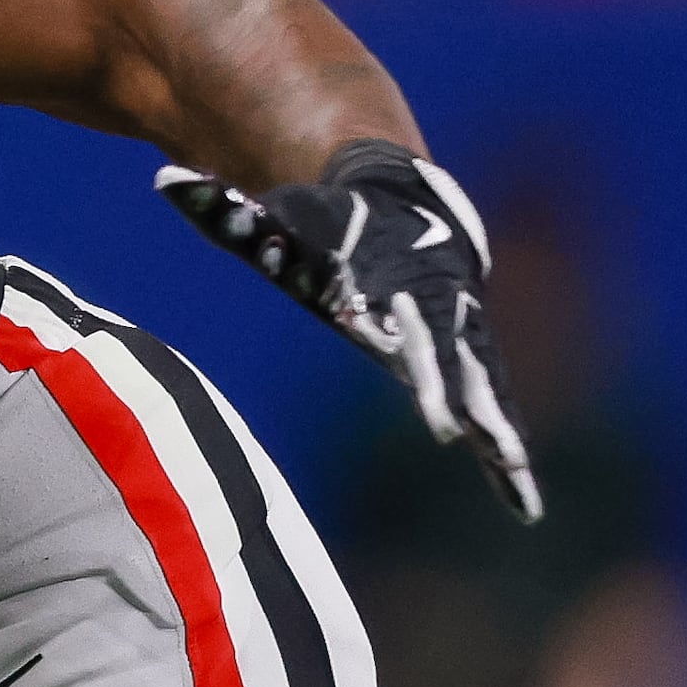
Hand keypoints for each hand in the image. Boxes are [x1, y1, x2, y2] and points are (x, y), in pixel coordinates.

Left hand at [158, 142, 539, 521]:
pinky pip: (493, 415)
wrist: (403, 208)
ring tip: (518, 482)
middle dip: (451, 394)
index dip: (397, 339)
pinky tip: (523, 508)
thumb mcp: (277, 217)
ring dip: (499, 434)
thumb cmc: (327, 221)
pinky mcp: (467, 366)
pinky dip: (507, 459)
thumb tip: (163, 177)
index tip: (397, 356)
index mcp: (386, 281)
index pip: (394, 316)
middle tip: (459, 435)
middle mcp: (431, 313)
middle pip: (444, 357)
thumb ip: (224, 206)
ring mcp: (456, 340)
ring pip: (484, 392)